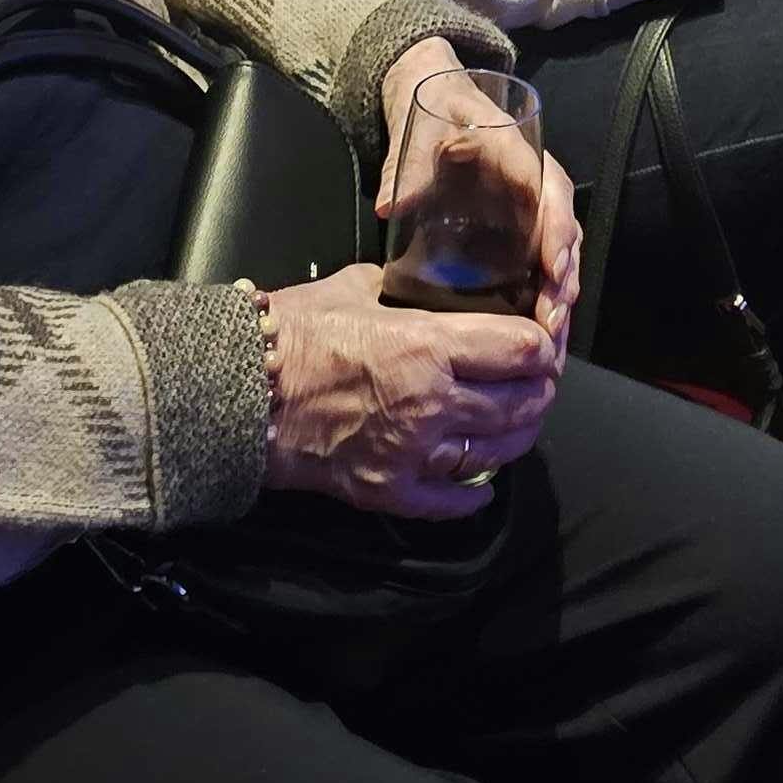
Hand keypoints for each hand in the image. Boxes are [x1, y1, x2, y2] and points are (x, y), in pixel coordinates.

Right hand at [260, 263, 563, 517]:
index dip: (542, 346)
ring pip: (496, 453)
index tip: (542, 343)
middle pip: (520, 404)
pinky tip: (481, 484)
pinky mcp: (390, 490)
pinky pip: (451, 502)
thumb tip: (424, 280)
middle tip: (539, 382)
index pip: (521, 350)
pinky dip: (474, 494)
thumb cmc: (295, 333)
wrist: (239, 393)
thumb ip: (403, 287)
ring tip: (519, 423)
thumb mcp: (357, 287)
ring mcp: (413, 453)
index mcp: (428, 345)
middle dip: (539, 392)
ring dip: (517, 437)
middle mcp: (432, 402)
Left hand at [373, 40, 579, 339]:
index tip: (552, 266)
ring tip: (554, 325)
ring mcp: (529, 190)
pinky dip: (548, 278)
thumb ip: (404, 166)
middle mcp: (530, 166)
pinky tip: (540, 314)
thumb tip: (389, 208)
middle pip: (561, 217)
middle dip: (564, 266)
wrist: (434, 93)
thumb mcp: (415, 127)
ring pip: (559, 234)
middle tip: (553, 313)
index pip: (543, 181)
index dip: (552, 225)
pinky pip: (544, 243)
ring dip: (561, 280)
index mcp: (510, 139)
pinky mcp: (520, 210)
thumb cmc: (430, 107)